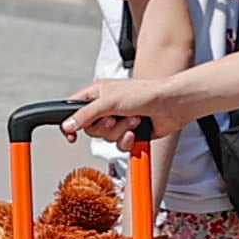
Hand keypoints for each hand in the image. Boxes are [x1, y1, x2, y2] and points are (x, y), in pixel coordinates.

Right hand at [63, 73, 199, 144]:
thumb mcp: (109, 101)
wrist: (171, 105)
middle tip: (116, 118)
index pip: (74, 109)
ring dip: (120, 130)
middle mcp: (106, 108)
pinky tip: (136, 130)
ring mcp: (118, 121)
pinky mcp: (129, 133)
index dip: (70, 122)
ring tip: (133, 119)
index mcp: (98, 94)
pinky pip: (119, 145)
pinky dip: (128, 139)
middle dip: (106, 126)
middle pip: (91, 128)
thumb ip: (86, 114)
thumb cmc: (144, 93)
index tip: (70, 134)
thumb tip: (67, 125)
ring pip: (106, 138)